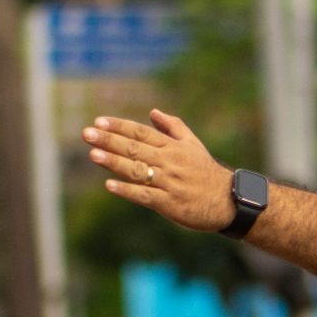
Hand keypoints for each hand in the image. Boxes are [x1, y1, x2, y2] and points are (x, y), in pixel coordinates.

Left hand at [83, 110, 236, 233]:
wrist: (229, 201)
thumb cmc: (207, 173)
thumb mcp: (193, 145)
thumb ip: (173, 127)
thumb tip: (153, 112)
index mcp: (172, 147)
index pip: (141, 133)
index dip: (119, 126)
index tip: (98, 121)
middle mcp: (169, 162)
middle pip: (135, 149)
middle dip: (109, 140)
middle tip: (87, 134)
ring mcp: (169, 182)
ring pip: (137, 170)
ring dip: (114, 162)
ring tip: (93, 155)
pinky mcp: (170, 203)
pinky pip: (145, 196)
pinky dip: (127, 190)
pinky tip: (110, 185)